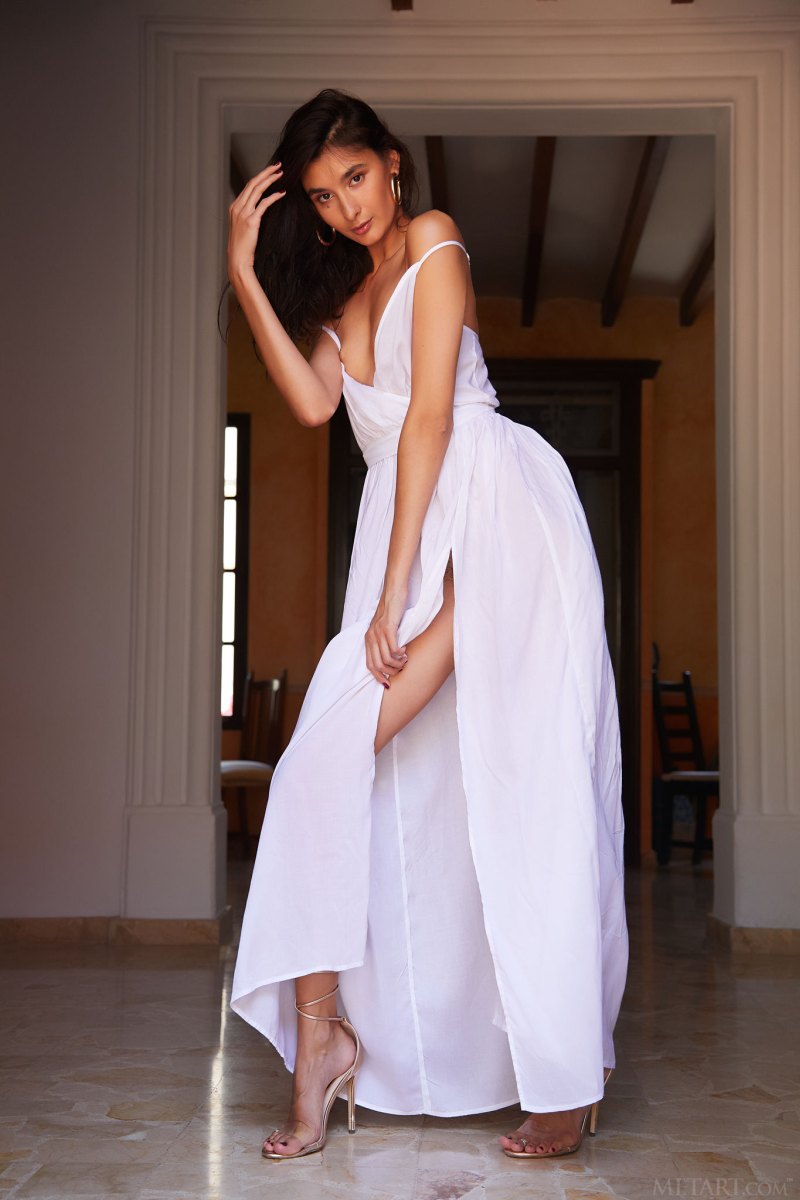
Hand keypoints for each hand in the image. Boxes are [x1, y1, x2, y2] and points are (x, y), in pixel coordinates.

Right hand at [227, 162, 284, 282]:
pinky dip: (273, 197)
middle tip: (278, 166)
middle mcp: (237, 207)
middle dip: (266, 172)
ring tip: (281, 174)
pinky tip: (282, 194)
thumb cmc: (242, 246)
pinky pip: (263, 204)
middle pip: (252, 183)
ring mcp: (243, 213)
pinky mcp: (251, 221)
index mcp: (234, 207)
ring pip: (257, 189)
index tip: (270, 171)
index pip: (248, 186)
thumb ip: (249, 216)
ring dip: (270, 180)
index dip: (260, 177)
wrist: (238, 259)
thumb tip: (259, 210)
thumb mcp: (243, 228)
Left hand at [366, 585, 408, 687]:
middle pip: (377, 665)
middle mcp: (371, 636)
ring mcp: (378, 632)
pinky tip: (405, 651)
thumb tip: (392, 656)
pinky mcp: (388, 627)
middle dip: (391, 672)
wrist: (394, 590)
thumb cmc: (393, 608)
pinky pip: (392, 648)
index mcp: (368, 638)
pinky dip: (400, 654)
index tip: (388, 684)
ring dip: (397, 663)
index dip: (378, 677)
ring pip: (385, 659)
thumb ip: (384, 640)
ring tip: (405, 660)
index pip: (370, 665)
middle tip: (401, 669)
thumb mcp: (385, 626)